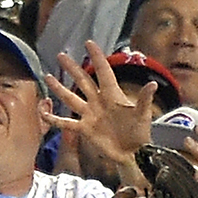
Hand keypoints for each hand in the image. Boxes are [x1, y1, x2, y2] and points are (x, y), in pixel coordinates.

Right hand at [44, 41, 155, 170]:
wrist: (133, 154)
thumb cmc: (140, 133)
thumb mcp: (143, 115)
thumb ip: (144, 99)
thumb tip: (153, 84)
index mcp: (113, 95)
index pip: (103, 72)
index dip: (97, 58)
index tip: (89, 43)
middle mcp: (99, 102)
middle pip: (83, 81)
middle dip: (72, 68)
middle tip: (61, 55)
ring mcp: (90, 114)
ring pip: (71, 98)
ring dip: (60, 88)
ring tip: (48, 76)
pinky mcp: (84, 129)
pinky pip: (66, 123)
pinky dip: (55, 119)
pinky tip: (44, 112)